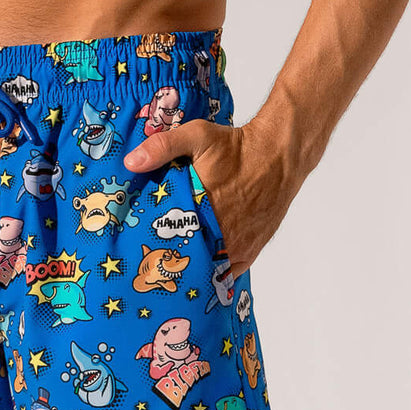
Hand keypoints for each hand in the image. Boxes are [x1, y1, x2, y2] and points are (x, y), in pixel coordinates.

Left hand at [123, 111, 302, 276]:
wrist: (278, 156)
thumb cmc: (237, 147)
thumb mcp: (197, 136)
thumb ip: (162, 147)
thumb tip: (131, 162)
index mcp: (204, 209)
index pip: (170, 239)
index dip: (153, 246)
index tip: (138, 250)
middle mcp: (222, 233)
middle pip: (188, 258)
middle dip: (169, 260)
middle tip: (149, 265)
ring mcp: (238, 246)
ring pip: (207, 269)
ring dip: (190, 269)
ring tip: (169, 272)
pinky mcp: (250, 251)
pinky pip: (227, 272)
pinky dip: (212, 273)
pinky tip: (196, 273)